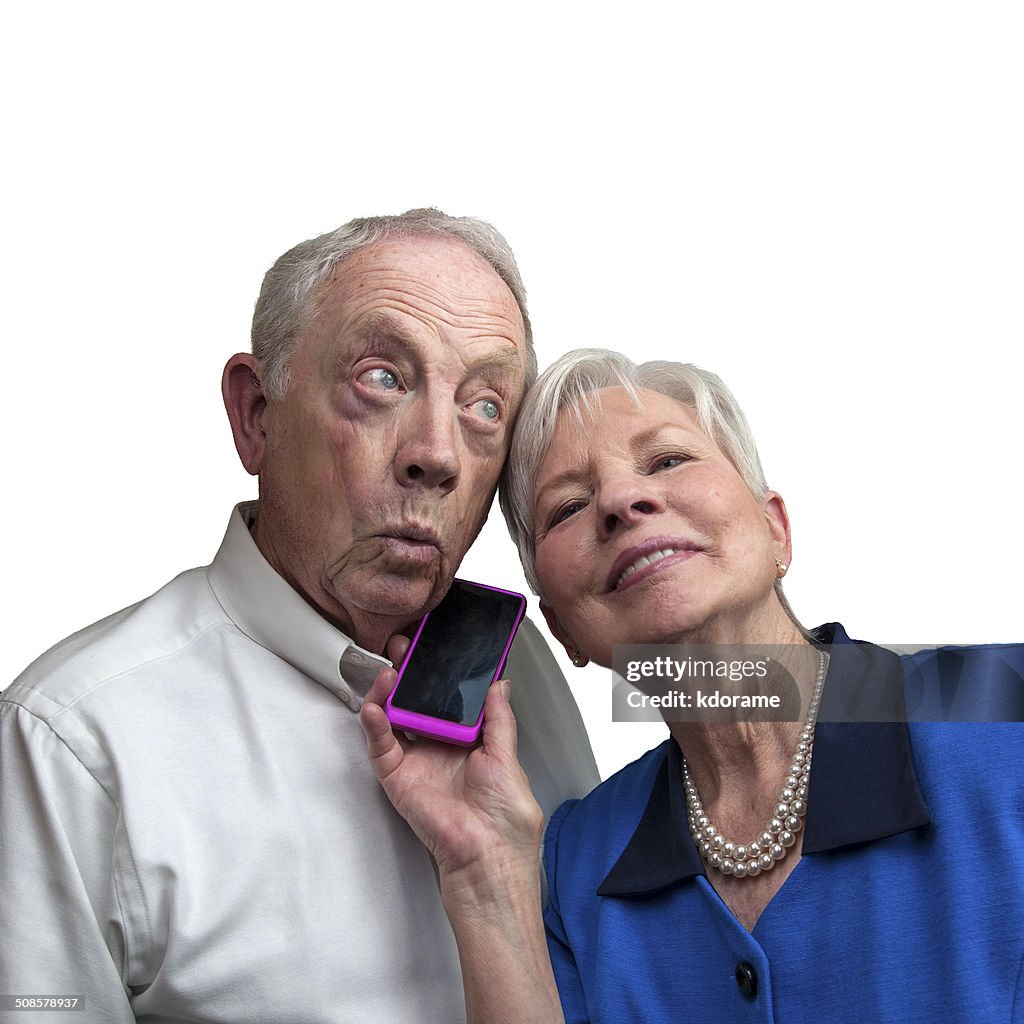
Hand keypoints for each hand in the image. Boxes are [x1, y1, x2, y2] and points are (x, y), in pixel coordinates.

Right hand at [359, 635, 542, 882]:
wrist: (489, 854)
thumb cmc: (505, 818)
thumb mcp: (507, 756)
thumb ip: (498, 718)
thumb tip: (499, 683)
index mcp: (466, 741)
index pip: (445, 698)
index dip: (438, 673)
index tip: (434, 646)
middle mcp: (438, 747)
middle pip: (415, 701)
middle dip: (408, 672)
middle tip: (404, 646)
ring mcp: (416, 761)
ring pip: (393, 717)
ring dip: (388, 691)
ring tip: (390, 669)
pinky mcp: (398, 778)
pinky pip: (382, 746)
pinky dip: (375, 725)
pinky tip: (374, 705)